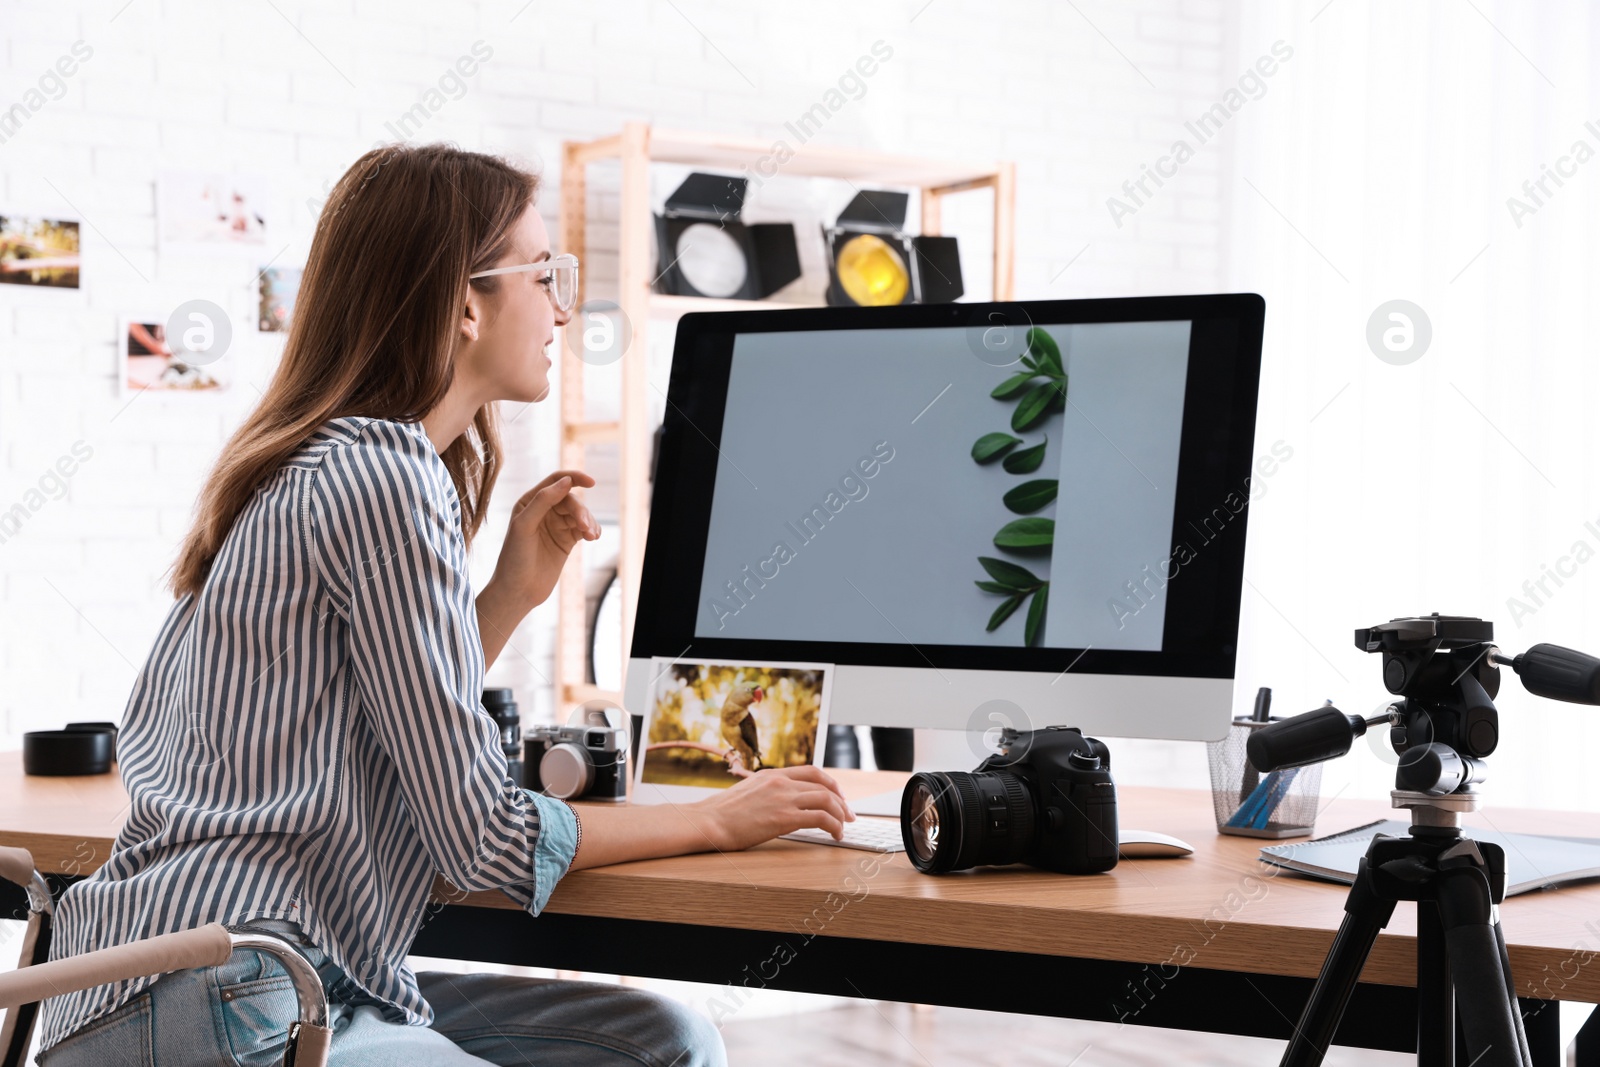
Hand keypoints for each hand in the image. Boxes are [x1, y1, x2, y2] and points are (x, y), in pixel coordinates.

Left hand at [491, 469, 600, 611]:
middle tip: (584, 528)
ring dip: (588, 522)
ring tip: (590, 536)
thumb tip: (567, 481)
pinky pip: (585, 529)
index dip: (574, 477)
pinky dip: (593, 530)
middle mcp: (544, 510)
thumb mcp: (524, 525)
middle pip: (571, 500)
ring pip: (580, 514)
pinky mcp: (567, 541)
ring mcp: (556, 526)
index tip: (591, 482)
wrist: (518, 590)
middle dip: (580, 511)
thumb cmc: (514, 558)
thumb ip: (543, 500)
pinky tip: (593, 537)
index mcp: (530, 502)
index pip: (556, 481)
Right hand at [692, 766, 855, 850]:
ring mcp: (783, 798)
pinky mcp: (784, 818)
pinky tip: (834, 835)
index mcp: (772, 774)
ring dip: (841, 815)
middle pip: (824, 786)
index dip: (831, 784)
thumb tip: (780, 803)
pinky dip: (834, 826)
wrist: (708, 821)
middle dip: (842, 802)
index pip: (812, 772)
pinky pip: (821, 818)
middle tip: (848, 815)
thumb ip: (766, 792)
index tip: (838, 797)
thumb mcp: (747, 792)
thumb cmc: (721, 813)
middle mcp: (781, 782)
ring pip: (827, 800)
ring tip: (843, 828)